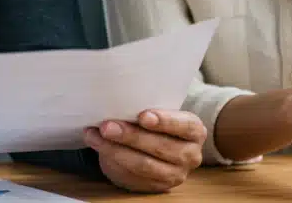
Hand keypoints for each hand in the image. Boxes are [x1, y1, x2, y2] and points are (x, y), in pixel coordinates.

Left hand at [84, 109, 204, 192]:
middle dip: (130, 135)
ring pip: (143, 164)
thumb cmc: (156, 123)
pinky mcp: (157, 187)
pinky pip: (133, 176)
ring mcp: (175, 174)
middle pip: (159, 146)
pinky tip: (99, 146)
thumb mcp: (159, 112)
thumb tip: (119, 103)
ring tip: (96, 136)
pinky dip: (112, 160)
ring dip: (115, 149)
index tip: (142, 116)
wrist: (155, 147)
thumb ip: (147, 111)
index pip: (184, 126)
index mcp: (195, 130)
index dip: (164, 121)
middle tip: (107, 126)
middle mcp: (190, 155)